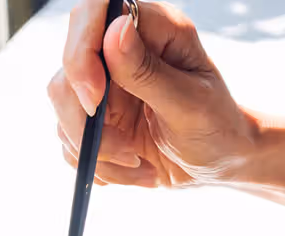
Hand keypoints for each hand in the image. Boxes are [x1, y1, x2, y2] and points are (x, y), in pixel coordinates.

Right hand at [48, 0, 258, 187]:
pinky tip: (136, 170)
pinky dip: (99, 165)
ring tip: (140, 165)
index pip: (94, 12)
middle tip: (125, 150)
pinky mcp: (96, 116)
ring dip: (97, 150)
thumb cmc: (218, 128)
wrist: (219, 164)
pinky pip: (71, 139)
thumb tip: (115, 30)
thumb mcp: (190, 104)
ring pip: (65, 107)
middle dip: (85, 117)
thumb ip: (148, 71)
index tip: (95, 98)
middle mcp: (122, 49)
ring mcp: (105, 82)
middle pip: (69, 65)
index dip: (82, 50)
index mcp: (153, 29)